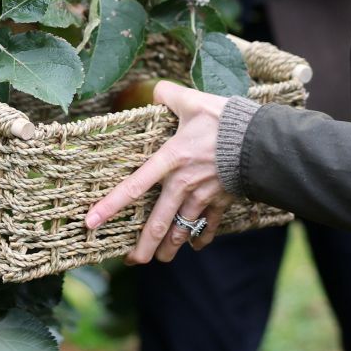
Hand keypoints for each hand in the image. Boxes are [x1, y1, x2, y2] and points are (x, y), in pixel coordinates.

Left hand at [84, 80, 232, 262]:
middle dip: (143, 247)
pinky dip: (202, 238)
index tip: (91, 223)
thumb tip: (155, 89)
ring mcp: (203, 195)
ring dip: (170, 246)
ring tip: (161, 258)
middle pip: (158, 222)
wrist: (259, 140)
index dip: (111, 205)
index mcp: (171, 159)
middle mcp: (183, 183)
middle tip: (132, 261)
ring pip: (182, 229)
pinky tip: (195, 246)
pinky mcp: (222, 200)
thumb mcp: (193, 101)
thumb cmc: (224, 120)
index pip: (135, 186)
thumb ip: (169, 95)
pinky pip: (210, 226)